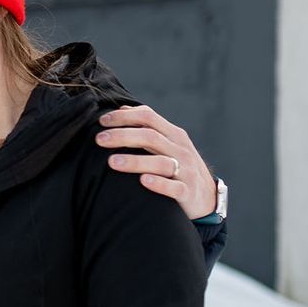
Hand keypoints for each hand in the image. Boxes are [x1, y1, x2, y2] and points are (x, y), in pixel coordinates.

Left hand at [95, 104, 218, 219]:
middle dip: (123, 136)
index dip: (124, 117)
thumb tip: (122, 109)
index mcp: (173, 135)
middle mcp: (180, 149)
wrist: (208, 197)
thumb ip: (147, 128)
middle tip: (99, 139)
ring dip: (135, 161)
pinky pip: (174, 187)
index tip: (102, 121)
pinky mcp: (188, 192)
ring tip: (111, 162)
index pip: (148, 117)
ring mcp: (186, 171)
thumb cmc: (179, 167)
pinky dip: (159, 184)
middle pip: (150, 136)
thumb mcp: (168, 144)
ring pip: (160, 162)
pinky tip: (143, 181)